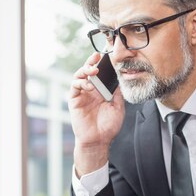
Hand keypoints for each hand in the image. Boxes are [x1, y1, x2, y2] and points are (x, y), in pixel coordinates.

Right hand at [69, 52, 123, 175]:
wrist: (99, 141)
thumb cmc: (109, 126)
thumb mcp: (118, 107)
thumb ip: (118, 92)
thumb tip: (121, 77)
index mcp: (101, 90)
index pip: (100, 73)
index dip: (102, 64)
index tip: (107, 55)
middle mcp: (90, 90)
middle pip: (88, 71)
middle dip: (91, 61)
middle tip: (97, 56)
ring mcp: (82, 94)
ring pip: (79, 76)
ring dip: (85, 70)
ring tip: (93, 70)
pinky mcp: (74, 100)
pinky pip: (74, 87)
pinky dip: (81, 83)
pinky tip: (89, 85)